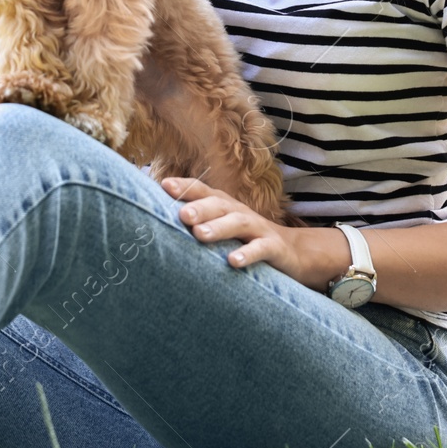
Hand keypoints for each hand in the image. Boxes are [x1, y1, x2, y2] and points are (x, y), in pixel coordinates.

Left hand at [162, 176, 310, 281]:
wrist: (291, 251)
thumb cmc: (244, 238)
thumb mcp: (222, 226)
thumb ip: (196, 221)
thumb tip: (154, 219)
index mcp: (224, 205)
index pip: (203, 191)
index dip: (186, 187)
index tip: (164, 186)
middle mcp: (239, 212)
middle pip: (218, 205)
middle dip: (199, 208)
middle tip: (181, 215)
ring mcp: (258, 228)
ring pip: (237, 223)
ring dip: (219, 228)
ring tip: (200, 234)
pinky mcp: (273, 247)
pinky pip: (260, 249)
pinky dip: (247, 254)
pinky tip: (233, 261)